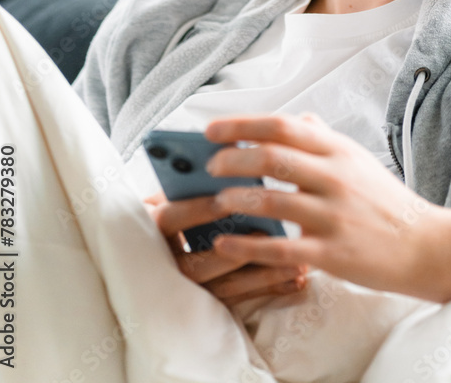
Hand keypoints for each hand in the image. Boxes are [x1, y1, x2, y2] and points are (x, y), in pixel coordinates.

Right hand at [143, 190, 308, 307]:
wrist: (157, 249)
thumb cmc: (174, 204)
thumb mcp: (174, 190)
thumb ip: (195, 177)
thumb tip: (236, 148)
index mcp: (153, 227)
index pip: (171, 218)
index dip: (198, 209)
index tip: (226, 199)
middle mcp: (166, 263)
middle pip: (199, 264)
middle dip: (239, 251)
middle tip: (269, 237)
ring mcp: (187, 288)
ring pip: (226, 287)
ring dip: (264, 275)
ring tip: (297, 263)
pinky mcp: (209, 302)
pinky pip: (241, 300)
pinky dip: (269, 289)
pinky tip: (295, 280)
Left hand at [200, 111, 447, 298]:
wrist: (428, 245)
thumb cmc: (386, 201)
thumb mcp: (359, 159)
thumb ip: (325, 137)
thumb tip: (298, 116)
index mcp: (338, 150)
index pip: (284, 125)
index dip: (242, 124)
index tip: (211, 129)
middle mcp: (335, 177)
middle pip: (273, 157)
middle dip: (232, 158)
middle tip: (208, 164)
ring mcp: (334, 215)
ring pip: (272, 200)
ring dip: (235, 198)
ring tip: (214, 200)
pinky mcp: (333, 253)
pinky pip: (281, 248)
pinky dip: (247, 244)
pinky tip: (225, 242)